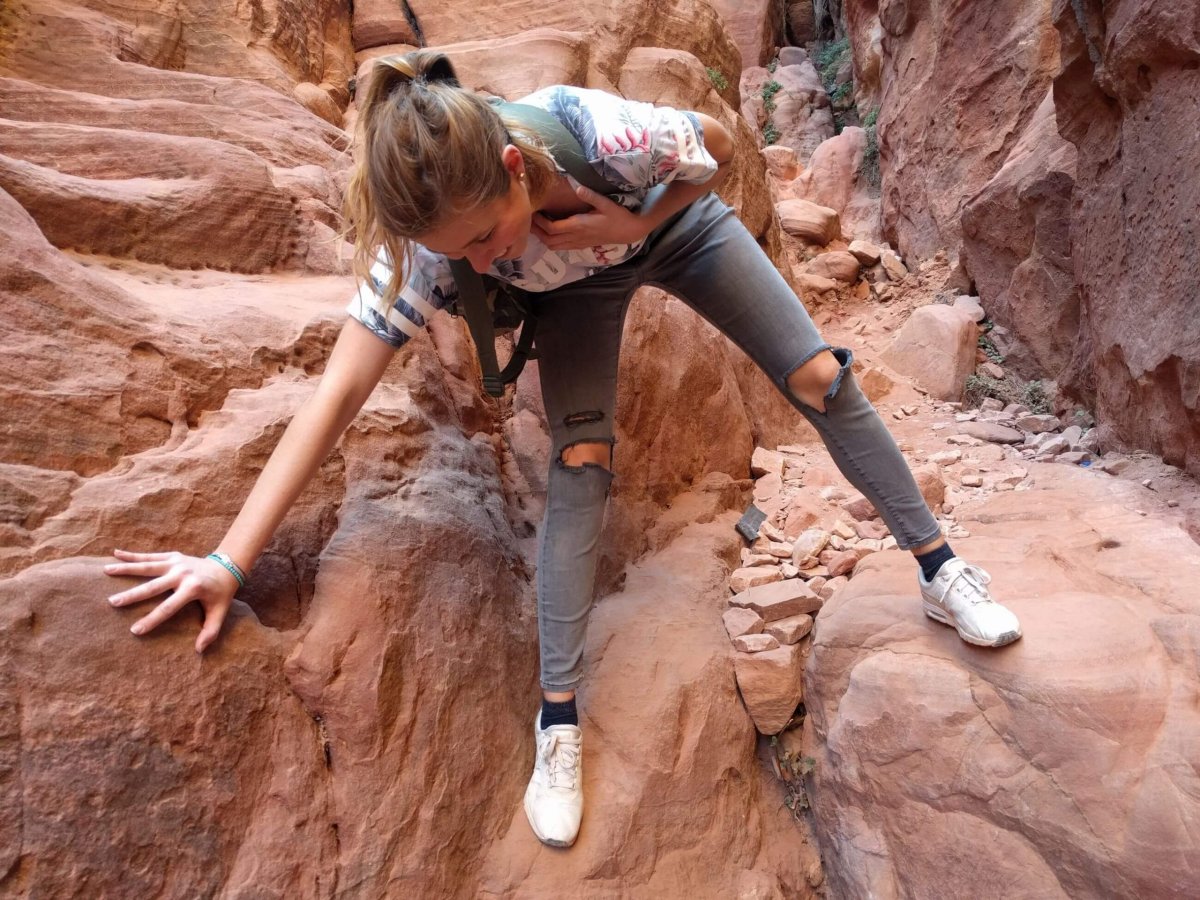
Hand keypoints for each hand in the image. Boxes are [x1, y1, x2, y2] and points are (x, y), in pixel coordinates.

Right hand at [104, 549, 239, 652]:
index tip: (135, 630)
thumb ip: (210, 631)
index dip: (152, 619)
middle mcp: (182, 574)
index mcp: (193, 589)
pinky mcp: (173, 556)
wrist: (227, 567)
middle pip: (153, 586)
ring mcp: (176, 563)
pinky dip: (132, 555)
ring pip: (147, 566)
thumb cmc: (220, 594)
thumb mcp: (220, 612)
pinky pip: (150, 555)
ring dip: (126, 568)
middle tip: (112, 602)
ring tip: (106, 571)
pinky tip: (115, 553)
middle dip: (132, 595)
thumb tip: (198, 650)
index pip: (169, 607)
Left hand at [532, 185, 648, 250]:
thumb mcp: (606, 203)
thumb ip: (590, 196)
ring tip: (536, 225)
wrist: (629, 232)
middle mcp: (576, 237)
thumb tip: (577, 187)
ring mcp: (578, 243)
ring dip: (543, 237)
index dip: (540, 222)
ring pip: (553, 246)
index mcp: (580, 226)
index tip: (534, 211)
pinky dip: (551, 241)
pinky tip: (549, 231)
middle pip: (549, 240)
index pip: (553, 228)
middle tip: (529, 219)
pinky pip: (561, 247)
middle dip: (537, 231)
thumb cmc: (618, 216)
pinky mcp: (581, 245)